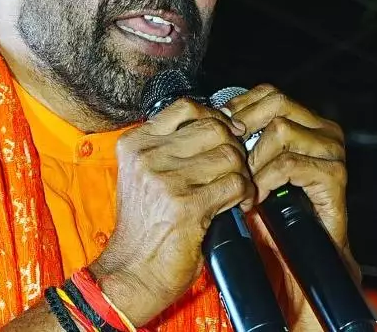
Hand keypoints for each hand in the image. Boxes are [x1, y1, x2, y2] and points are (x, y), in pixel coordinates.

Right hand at [89, 98, 253, 325]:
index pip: (186, 107)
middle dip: (233, 147)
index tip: (227, 133)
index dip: (215, 117)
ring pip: (229, 155)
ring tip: (236, 189)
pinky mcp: (186, 206)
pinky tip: (236, 205)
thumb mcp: (143, 175)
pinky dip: (244, 194)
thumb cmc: (143, 226)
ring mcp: (165, 180)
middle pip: (213, 128)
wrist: (132, 270)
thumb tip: (219, 123)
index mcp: (135, 143)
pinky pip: (235, 184)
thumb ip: (169, 147)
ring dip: (242, 173)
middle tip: (235, 167)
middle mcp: (147, 156)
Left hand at [226, 84, 357, 324]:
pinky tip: (255, 197)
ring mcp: (331, 151)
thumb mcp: (248, 166)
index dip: (239, 106)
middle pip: (277, 103)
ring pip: (281, 130)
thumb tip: (207, 114)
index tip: (216, 128)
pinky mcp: (334, 175)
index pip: (268, 93)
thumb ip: (239, 138)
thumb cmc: (269, 209)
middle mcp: (322, 129)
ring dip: (253, 159)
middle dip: (244, 128)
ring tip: (241, 183)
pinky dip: (265, 180)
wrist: (297, 253)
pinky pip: (289, 164)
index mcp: (304, 120)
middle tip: (227, 156)